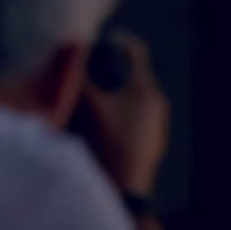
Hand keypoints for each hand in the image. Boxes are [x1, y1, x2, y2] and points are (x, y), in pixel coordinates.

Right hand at [76, 32, 169, 194]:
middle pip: (134, 72)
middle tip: (88, 70)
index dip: (118, 41)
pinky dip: (121, 108)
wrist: (127, 189)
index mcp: (146, 87)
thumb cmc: (110, 143)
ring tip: (91, 94)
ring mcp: (159, 120)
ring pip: (136, 94)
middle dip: (111, 68)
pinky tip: (103, 119)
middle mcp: (158, 100)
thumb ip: (82, 78)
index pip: (136, 51)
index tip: (99, 40)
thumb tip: (72, 54)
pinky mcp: (154, 137)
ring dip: (115, 90)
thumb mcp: (91, 108)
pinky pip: (138, 112)